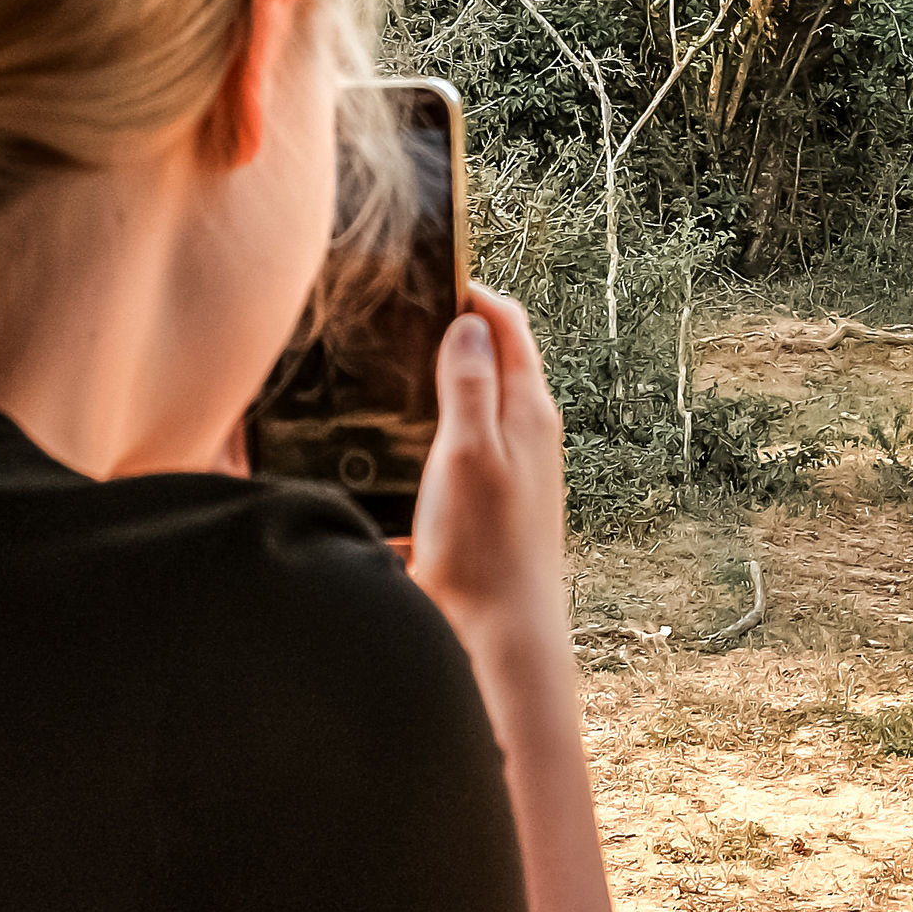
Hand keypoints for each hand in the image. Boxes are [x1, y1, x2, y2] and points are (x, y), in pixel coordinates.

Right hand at [411, 287, 569, 641]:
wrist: (498, 636)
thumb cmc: (484, 547)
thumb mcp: (468, 451)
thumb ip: (469, 384)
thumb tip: (468, 321)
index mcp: (529, 409)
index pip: (507, 324)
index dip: (470, 293)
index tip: (425, 275)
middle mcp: (527, 432)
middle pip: (491, 358)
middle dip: (450, 331)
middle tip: (395, 317)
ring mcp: (509, 466)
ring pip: (471, 402)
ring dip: (434, 382)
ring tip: (383, 369)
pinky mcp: (485, 501)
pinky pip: (456, 446)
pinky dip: (427, 430)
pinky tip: (389, 442)